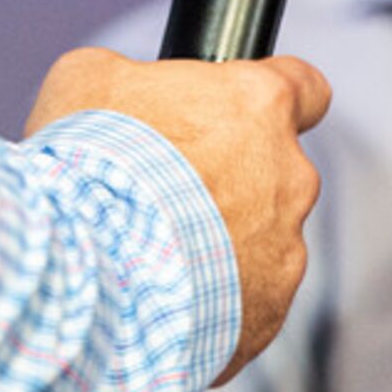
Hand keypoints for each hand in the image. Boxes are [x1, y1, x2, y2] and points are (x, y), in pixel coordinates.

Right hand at [26, 46, 329, 383]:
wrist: (86, 267)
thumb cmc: (90, 163)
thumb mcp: (89, 79)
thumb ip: (134, 78)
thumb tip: (129, 93)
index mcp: (259, 105)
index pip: (305, 87)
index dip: (272, 97)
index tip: (242, 111)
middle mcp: (289, 175)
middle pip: (275, 170)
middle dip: (229, 179)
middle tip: (163, 192)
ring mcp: (285, 250)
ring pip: (262, 239)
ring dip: (219, 243)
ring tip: (151, 254)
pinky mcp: (267, 314)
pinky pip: (246, 301)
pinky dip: (210, 300)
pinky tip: (158, 298)